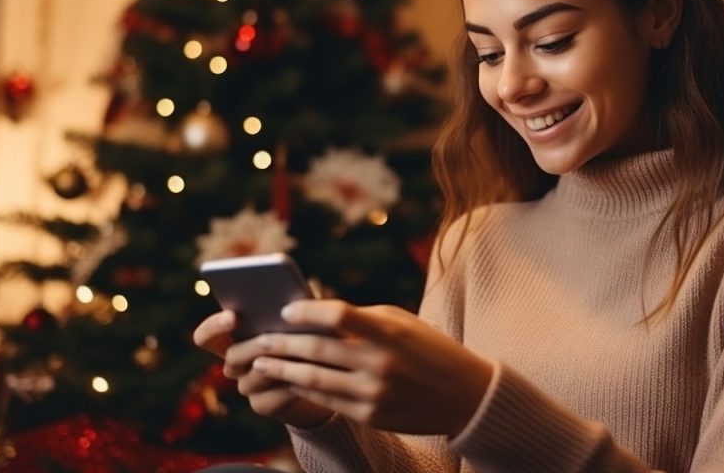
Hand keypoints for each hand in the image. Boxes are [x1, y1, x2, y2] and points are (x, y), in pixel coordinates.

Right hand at [193, 310, 333, 427]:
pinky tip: (304, 378)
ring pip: (251, 378)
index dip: (214, 326)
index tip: (233, 316)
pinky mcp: (262, 405)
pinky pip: (270, 397)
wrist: (320, 377)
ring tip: (295, 355)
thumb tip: (299, 292)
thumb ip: (295, 304)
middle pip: (232, 356)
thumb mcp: (301, 319)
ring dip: (275, 366)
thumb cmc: (307, 337)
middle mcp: (234, 364)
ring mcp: (246, 386)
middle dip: (252, 347)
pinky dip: (288, 386)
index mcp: (234, 338)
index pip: (206, 336)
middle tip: (269, 338)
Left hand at [232, 299, 492, 436]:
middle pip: (316, 349)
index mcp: (388, 331)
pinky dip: (303, 389)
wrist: (464, 395)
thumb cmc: (428, 348)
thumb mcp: (402, 322)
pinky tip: (289, 381)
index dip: (306, 310)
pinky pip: (326, 400)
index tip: (285, 309)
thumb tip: (316, 314)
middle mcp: (379, 362)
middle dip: (281, 343)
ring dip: (282, 370)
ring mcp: (373, 392)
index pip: (337, 314)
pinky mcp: (370, 415)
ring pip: (313, 379)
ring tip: (262, 363)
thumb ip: (362, 318)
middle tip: (259, 338)